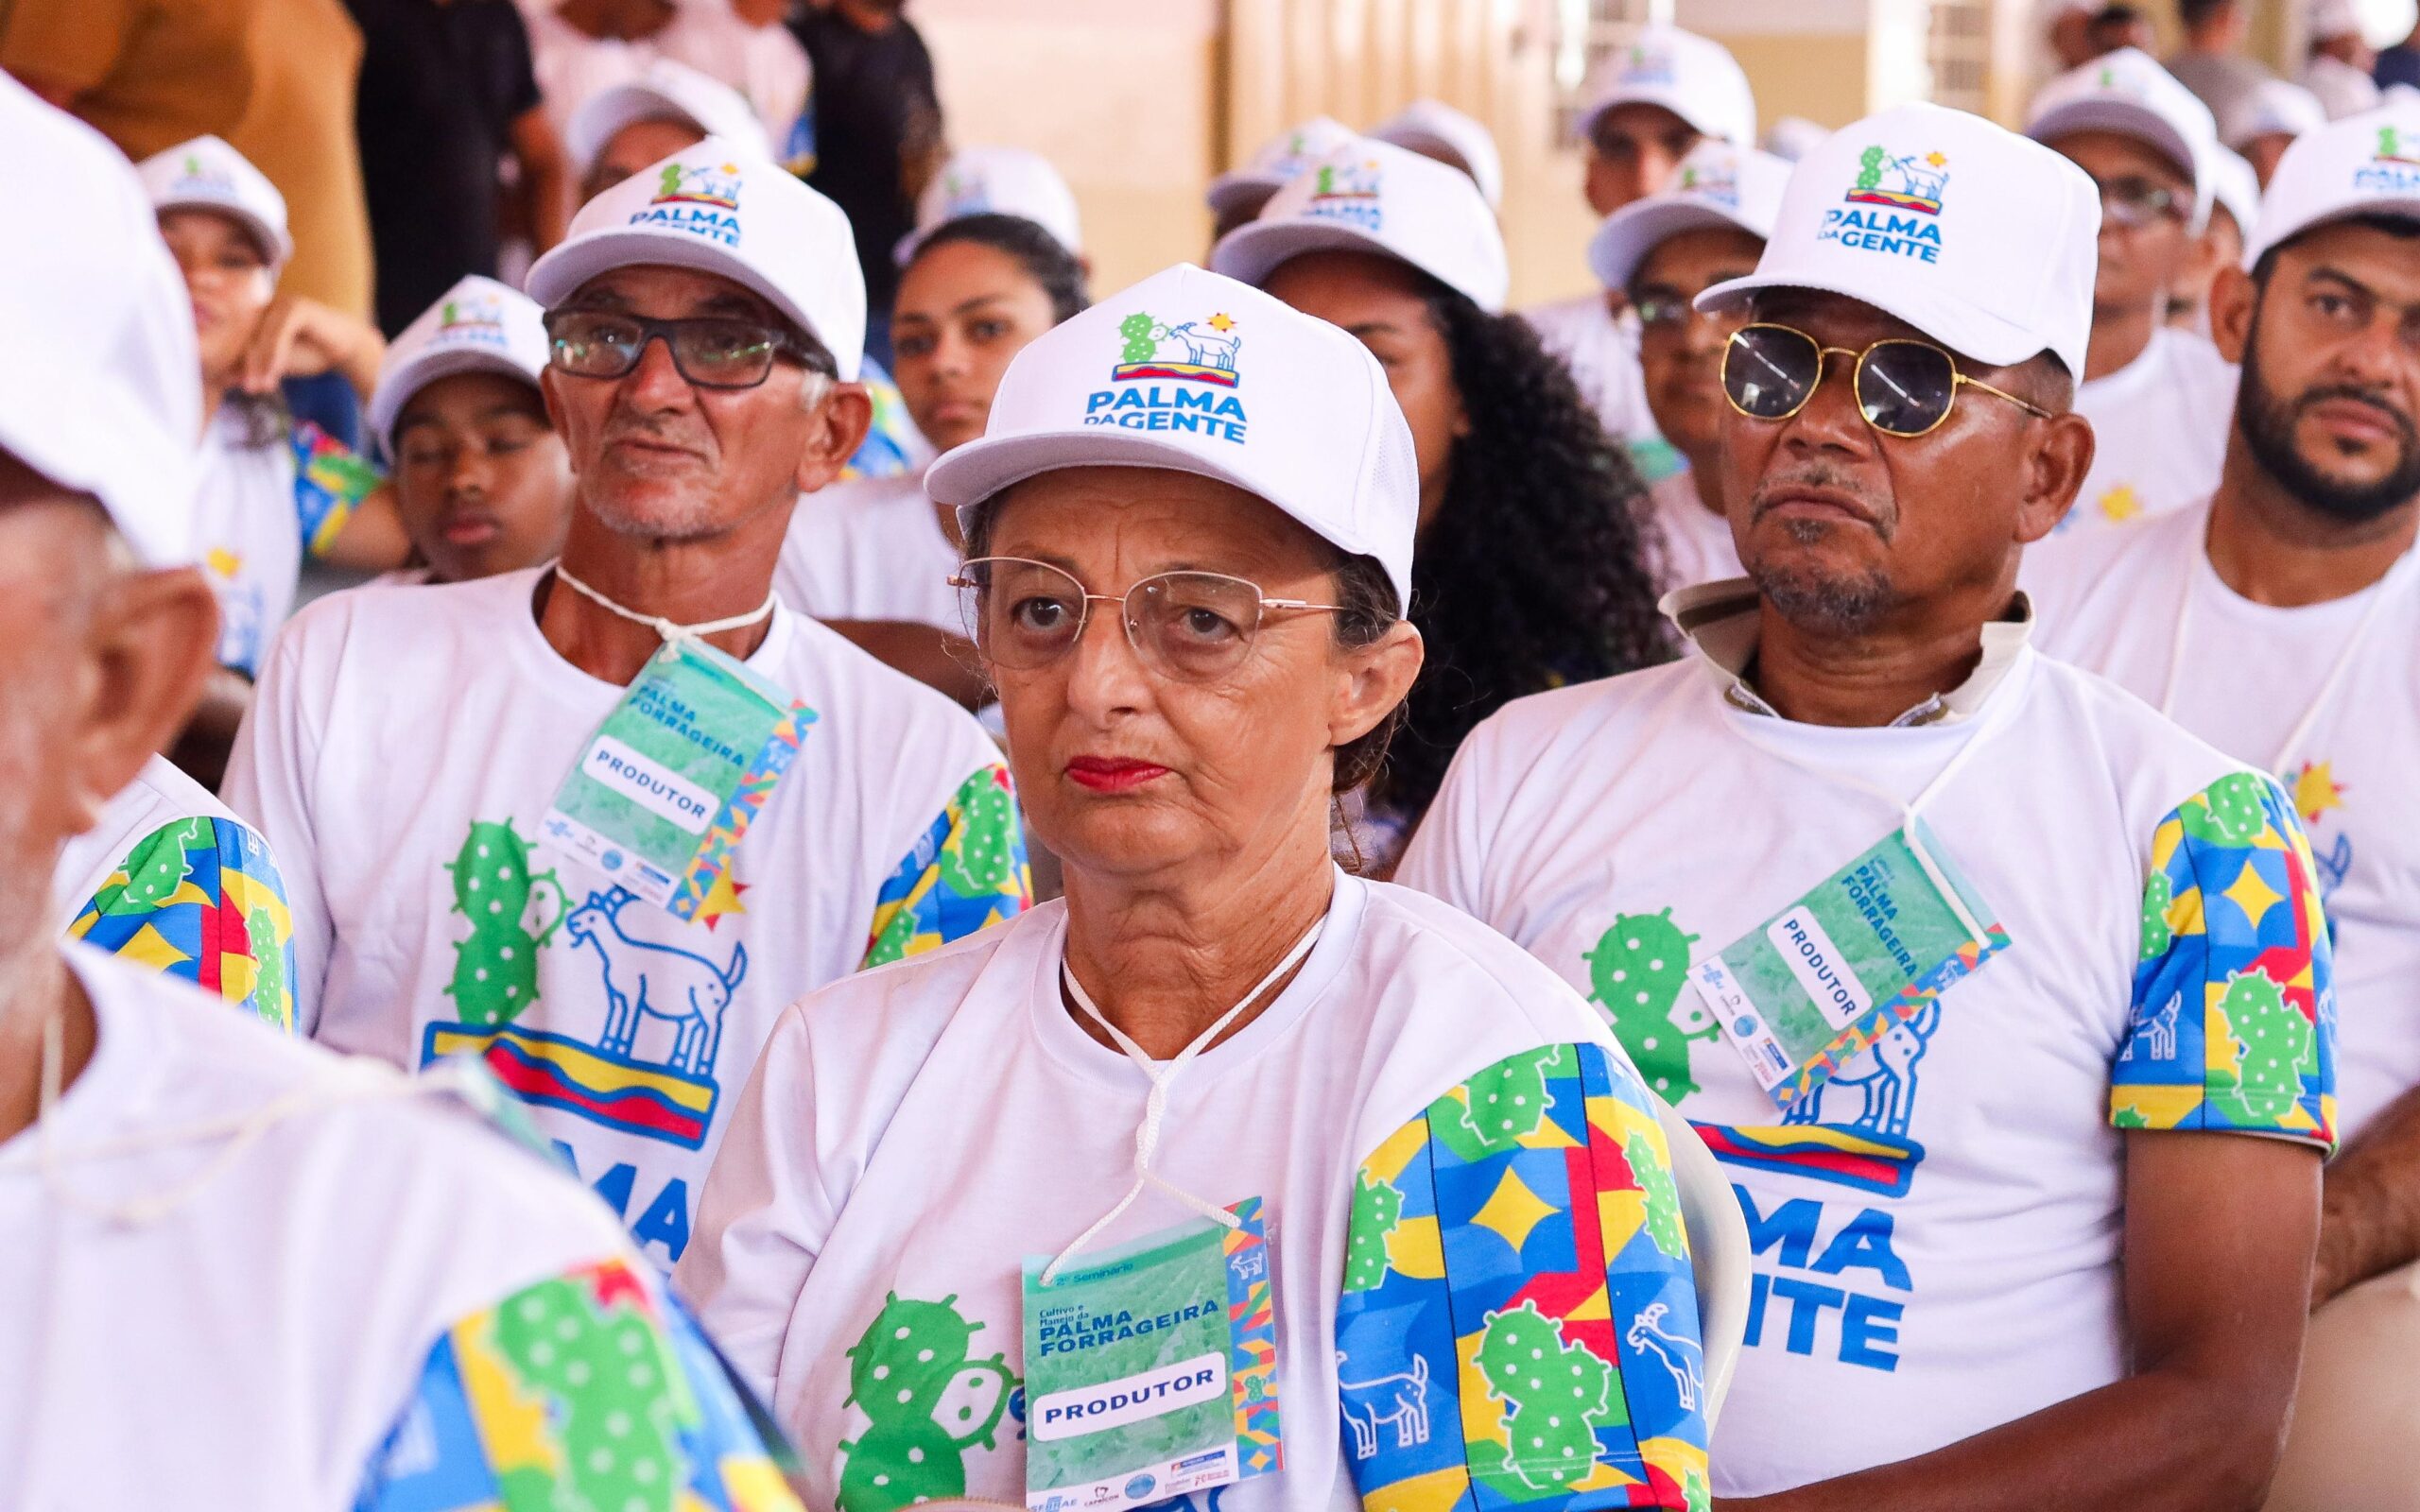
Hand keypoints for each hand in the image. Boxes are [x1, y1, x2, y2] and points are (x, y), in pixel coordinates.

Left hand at [237, 295, 384, 399]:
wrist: (350, 347)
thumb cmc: (313, 353)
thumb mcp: (278, 363)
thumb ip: (255, 366)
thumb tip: (225, 378)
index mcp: (257, 315)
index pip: (240, 339)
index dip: (237, 362)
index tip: (237, 385)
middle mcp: (266, 305)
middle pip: (248, 337)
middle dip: (247, 366)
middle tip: (249, 389)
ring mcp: (281, 303)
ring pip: (263, 336)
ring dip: (260, 364)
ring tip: (260, 387)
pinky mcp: (297, 307)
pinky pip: (280, 334)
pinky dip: (276, 356)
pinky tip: (275, 375)